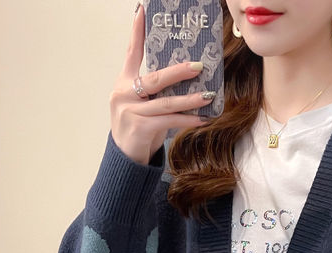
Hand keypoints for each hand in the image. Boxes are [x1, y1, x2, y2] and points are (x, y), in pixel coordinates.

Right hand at [110, 3, 213, 165]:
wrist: (124, 159)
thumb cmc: (137, 130)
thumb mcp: (142, 106)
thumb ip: (156, 92)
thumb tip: (187, 80)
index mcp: (123, 83)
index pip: (131, 52)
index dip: (137, 31)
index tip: (143, 10)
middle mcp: (124, 94)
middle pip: (154, 78)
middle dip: (178, 71)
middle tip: (199, 66)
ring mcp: (130, 111)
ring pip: (165, 101)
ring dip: (190, 99)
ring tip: (209, 95)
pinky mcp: (140, 128)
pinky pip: (169, 121)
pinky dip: (188, 120)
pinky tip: (203, 119)